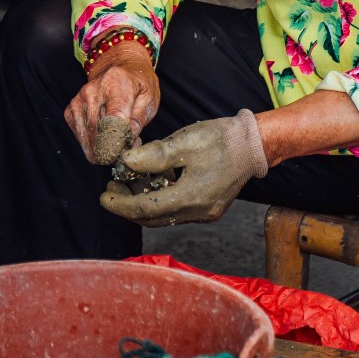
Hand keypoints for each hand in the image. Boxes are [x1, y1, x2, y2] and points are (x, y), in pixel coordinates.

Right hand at [64, 38, 159, 158]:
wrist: (121, 68)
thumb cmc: (137, 85)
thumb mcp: (149, 98)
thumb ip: (139, 119)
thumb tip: (127, 139)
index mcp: (116, 84)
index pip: (112, 119)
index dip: (119, 141)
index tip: (126, 149)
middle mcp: (92, 91)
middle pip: (97, 132)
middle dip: (111, 149)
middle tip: (124, 150)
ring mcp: (79, 100)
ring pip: (86, 138)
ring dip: (101, 149)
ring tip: (115, 144)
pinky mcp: (71, 109)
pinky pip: (79, 135)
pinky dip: (91, 143)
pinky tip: (103, 137)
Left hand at [99, 110, 268, 226]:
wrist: (254, 144)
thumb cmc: (222, 139)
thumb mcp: (185, 141)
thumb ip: (154, 155)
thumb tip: (126, 162)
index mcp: (191, 197)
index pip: (146, 209)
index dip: (121, 204)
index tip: (103, 195)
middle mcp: (198, 212)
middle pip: (153, 218)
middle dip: (128, 206)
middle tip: (111, 188)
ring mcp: (205, 213)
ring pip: (165, 216)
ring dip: (143, 203)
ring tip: (128, 182)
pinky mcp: (209, 208)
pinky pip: (177, 210)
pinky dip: (160, 200)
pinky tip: (153, 182)